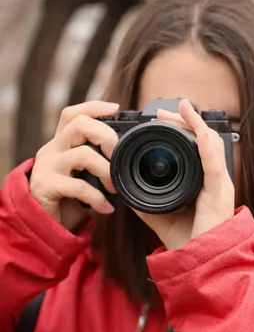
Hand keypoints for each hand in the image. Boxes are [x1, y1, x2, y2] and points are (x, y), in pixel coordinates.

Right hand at [29, 101, 119, 231]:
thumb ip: (100, 160)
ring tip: (115, 188)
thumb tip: (131, 154)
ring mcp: (47, 166)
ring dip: (106, 172)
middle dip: (106, 136)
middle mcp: (52, 149)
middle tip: (118, 155)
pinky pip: (79, 186)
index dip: (94, 107)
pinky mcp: (45, 185)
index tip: (116, 108)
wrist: (44, 225)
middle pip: (79, 124)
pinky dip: (98, 198)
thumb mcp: (86, 174)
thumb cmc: (71, 197)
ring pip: (83, 154)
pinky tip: (106, 208)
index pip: (73, 114)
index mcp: (63, 143)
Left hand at [134, 99, 234, 249]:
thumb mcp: (163, 216)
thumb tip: (127, 191)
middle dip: (187, 121)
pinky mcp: (219, 196)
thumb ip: (149, 202)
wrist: (202, 264)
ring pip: (212, 147)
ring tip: (184, 109)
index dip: (184, 129)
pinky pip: (214, 168)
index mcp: (205, 182)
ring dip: (198, 126)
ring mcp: (220, 186)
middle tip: (166, 109)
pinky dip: (208, 149)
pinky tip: (201, 134)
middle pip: (205, 140)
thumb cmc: (189, 240)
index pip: (198, 147)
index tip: (162, 118)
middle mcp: (215, 180)